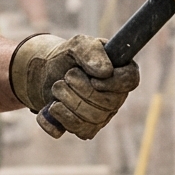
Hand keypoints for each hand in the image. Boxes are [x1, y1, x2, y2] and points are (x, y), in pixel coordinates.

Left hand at [9, 34, 139, 139]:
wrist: (44, 73)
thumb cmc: (67, 57)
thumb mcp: (76, 45)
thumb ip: (91, 51)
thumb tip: (105, 72)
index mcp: (120, 71)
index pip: (129, 80)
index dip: (113, 82)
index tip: (94, 79)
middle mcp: (116, 97)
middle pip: (108, 103)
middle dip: (80, 88)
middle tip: (66, 76)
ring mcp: (102, 116)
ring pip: (92, 119)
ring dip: (67, 100)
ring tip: (57, 87)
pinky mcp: (85, 129)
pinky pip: (78, 130)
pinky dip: (58, 117)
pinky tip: (51, 106)